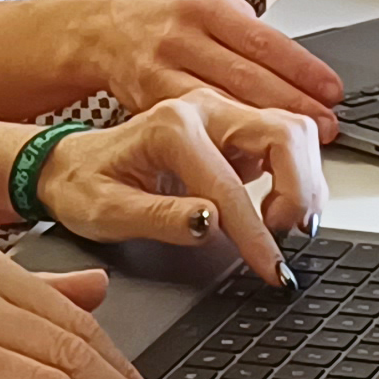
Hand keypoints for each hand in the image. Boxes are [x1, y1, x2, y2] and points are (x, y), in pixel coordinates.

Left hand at [40, 94, 328, 285]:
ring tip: (283, 225)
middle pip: (286, 134)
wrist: (73, 165)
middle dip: (299, 190)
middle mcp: (204, 109)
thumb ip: (160, 218)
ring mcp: (225, 114)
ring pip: (295, 131)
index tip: (272, 269)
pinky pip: (287, 140)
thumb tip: (211, 224)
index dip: (256, 234)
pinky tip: (277, 207)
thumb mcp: (107, 213)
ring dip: (305, 180)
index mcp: (171, 127)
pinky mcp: (237, 128)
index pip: (230, 185)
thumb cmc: (85, 186)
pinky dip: (298, 173)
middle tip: (287, 237)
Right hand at [75, 0, 342, 131]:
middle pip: (246, 76)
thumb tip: (296, 69)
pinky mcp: (146, 102)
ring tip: (299, 147)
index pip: (263, 40)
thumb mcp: (205, 3)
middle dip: (292, 105)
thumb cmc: (161, 16)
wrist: (98, 29)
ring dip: (263, 130)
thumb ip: (244, 32)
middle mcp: (181, 37)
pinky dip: (225, 141)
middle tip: (329, 126)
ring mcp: (160, 70)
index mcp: (204, 6)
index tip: (332, 92)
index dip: (301, 69)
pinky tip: (251, 157)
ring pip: (220, 106)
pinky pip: (193, 126)